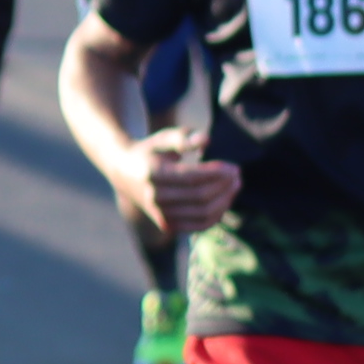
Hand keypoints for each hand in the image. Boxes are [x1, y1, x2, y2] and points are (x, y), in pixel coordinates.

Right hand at [121, 129, 237, 236]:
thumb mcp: (163, 138)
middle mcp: (154, 198)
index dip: (216, 174)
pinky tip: (225, 200)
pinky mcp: (168, 226)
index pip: (191, 178)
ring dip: (225, 200)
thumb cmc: (151, 152)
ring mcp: (160, 215)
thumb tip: (206, 140)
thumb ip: (183, 138)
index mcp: (152, 174)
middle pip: (200, 197)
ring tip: (234, 185)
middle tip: (237, 175)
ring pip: (203, 213)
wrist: (126, 174)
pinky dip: (217, 214)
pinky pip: (200, 225)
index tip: (233, 167)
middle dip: (224, 186)